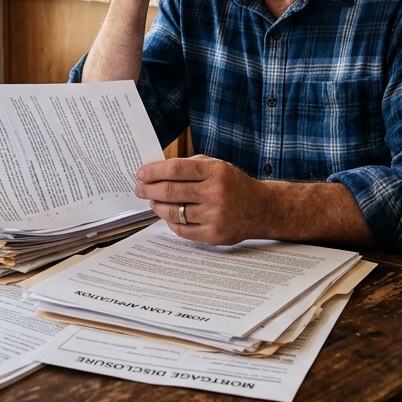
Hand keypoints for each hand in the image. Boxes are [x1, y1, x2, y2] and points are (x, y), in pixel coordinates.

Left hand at [134, 155, 264, 245]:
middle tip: (139, 189)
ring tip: (153, 202)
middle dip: (148, 190)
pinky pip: (182, 230)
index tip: (141, 174)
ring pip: (173, 212)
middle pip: (170, 191)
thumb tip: (157, 171)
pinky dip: (170, 222)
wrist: (261, 208)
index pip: (175, 169)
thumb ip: (190, 166)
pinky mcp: (214, 235)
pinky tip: (168, 216)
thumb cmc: (233, 185)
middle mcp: (215, 193)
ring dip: (157, 207)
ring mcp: (215, 216)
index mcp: (215, 171)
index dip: (154, 171)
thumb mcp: (217, 166)